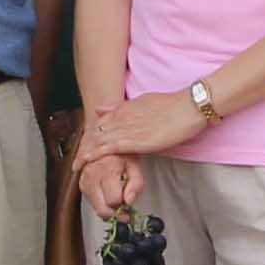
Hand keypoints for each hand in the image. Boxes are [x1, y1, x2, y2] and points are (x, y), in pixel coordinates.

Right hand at [79, 149, 145, 218]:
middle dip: (115, 213)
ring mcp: (85, 180)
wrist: (104, 141)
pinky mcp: (81, 183)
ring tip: (117, 199)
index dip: (124, 206)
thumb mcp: (135, 165)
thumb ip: (136, 184)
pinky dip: (100, 202)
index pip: (114, 200)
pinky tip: (108, 195)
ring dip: (107, 208)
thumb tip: (129, 201)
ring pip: (95, 207)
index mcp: (107, 170)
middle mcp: (93, 176)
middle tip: (124, 212)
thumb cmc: (120, 151)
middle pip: (101, 208)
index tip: (130, 207)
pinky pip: (90, 200)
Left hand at [87, 90, 208, 158]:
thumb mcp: (144, 101)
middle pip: (96, 132)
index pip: (101, 122)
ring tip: (76, 164)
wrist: (188, 107)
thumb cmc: (173, 106)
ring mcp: (127, 128)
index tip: (83, 144)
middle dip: (85, 146)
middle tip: (75, 158)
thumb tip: (105, 108)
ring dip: (86, 152)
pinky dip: (96, 154)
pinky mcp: (135, 140)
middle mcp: (123, 118)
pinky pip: (110, 148)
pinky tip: (86, 160)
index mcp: (126, 109)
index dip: (91, 134)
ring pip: (99, 140)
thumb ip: (124, 107)